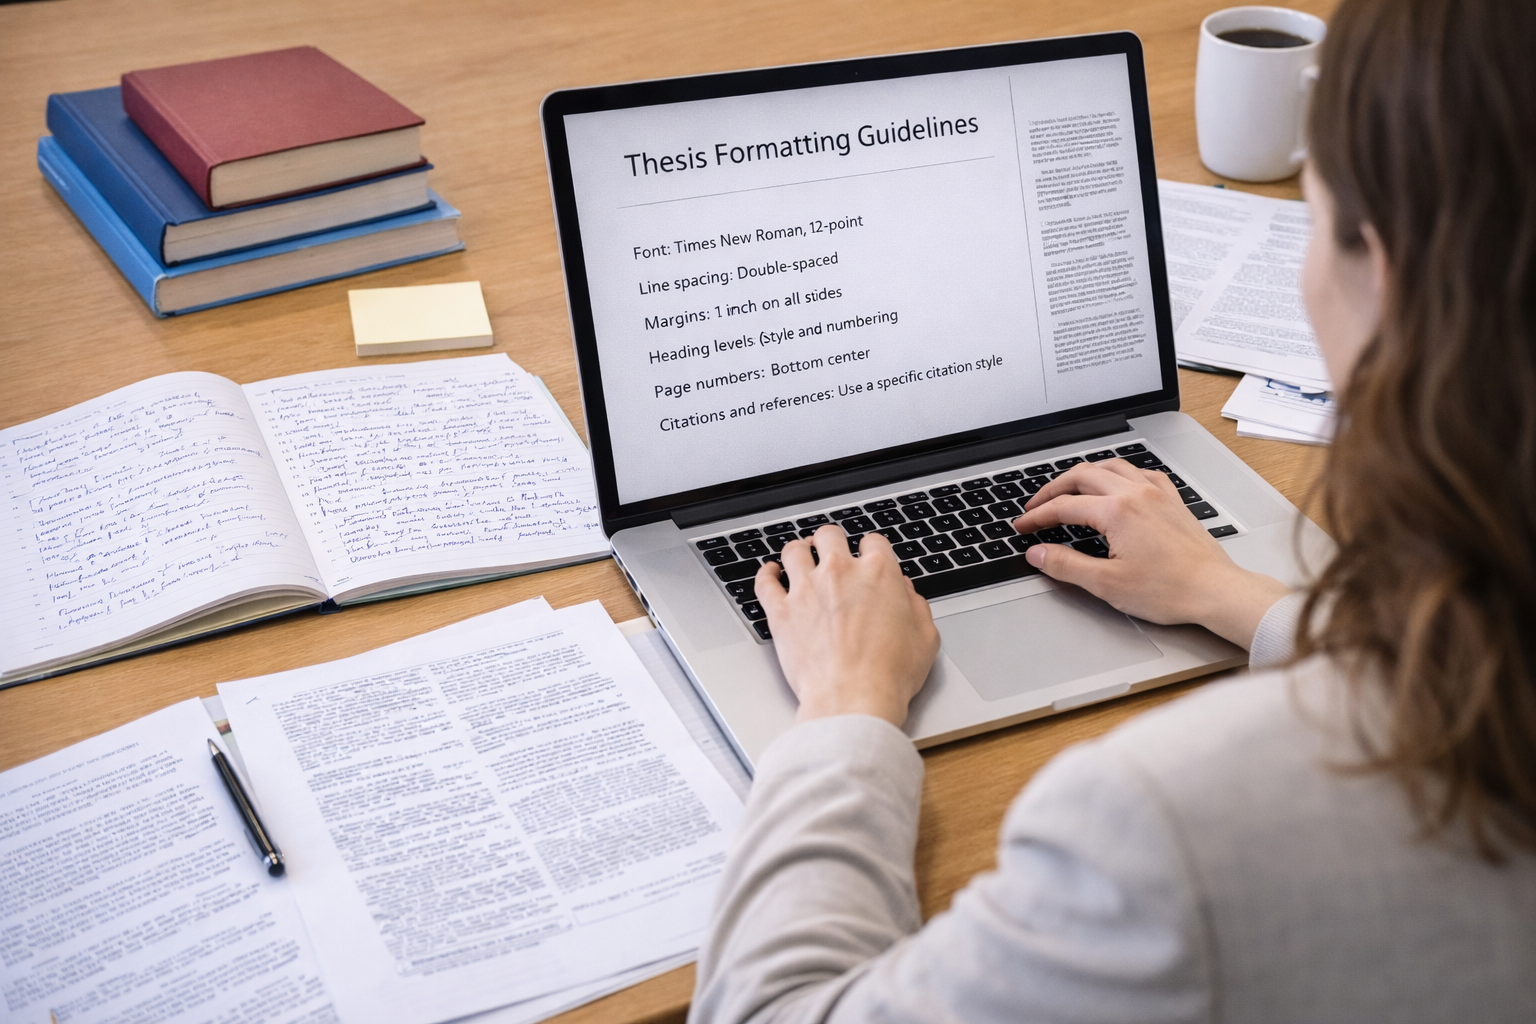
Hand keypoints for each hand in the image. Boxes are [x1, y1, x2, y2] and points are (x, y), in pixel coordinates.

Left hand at [754, 526, 940, 726]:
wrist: (853, 699)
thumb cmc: (889, 674)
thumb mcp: (926, 638)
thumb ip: (917, 607)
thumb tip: (906, 592)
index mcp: (878, 573)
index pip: (873, 541)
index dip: (872, 549)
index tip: (868, 558)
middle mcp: (840, 573)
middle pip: (829, 536)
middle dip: (832, 542)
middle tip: (831, 552)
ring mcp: (806, 589)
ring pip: (794, 551)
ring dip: (799, 551)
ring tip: (801, 557)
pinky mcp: (782, 612)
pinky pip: (765, 581)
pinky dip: (766, 574)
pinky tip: (770, 573)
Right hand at [1013, 460, 1289, 648]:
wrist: (1215, 591)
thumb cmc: (1170, 589)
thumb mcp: (1106, 583)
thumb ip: (1066, 565)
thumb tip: (1038, 553)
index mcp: (1116, 511)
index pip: (1064, 506)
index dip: (1037, 516)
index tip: (1023, 526)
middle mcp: (1136, 493)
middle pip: (1083, 475)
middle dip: (1054, 489)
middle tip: (1037, 506)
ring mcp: (1157, 494)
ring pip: (1112, 467)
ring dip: (1085, 474)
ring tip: (1069, 488)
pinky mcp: (1173, 502)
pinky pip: (1143, 473)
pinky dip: (1122, 474)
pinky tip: (1119, 484)